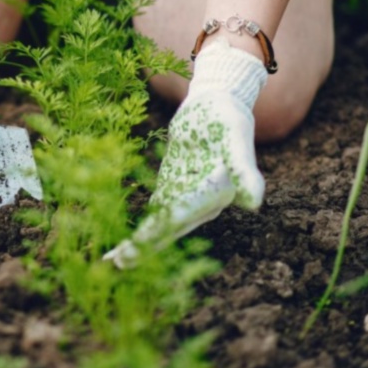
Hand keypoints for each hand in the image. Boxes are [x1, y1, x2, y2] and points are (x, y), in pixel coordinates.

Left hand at [105, 41, 267, 267]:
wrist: (218, 101)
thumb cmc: (229, 117)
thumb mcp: (235, 139)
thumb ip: (244, 170)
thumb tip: (253, 203)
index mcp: (216, 194)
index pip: (181, 216)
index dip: (158, 232)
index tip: (135, 247)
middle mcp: (203, 202)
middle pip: (169, 228)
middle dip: (144, 246)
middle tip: (116, 265)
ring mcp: (187, 196)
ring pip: (160, 225)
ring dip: (139, 243)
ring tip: (113, 262)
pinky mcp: (174, 186)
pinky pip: (156, 211)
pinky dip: (141, 226)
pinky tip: (122, 241)